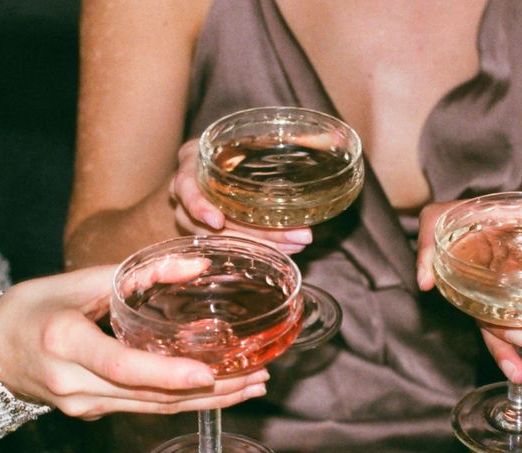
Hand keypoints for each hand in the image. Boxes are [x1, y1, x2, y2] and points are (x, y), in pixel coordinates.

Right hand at [0, 265, 268, 419]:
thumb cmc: (32, 306)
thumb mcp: (78, 280)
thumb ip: (138, 274)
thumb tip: (198, 264)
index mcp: (63, 341)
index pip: (121, 366)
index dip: (166, 374)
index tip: (207, 374)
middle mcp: (73, 383)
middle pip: (148, 397)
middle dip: (209, 392)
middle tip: (256, 377)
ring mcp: (81, 406)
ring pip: (152, 409)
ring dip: (206, 402)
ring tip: (251, 386)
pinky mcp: (91, 413)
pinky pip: (142, 409)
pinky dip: (182, 401)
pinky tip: (217, 392)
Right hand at [169, 139, 312, 254]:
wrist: (218, 162)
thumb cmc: (233, 146)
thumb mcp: (250, 135)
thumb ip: (288, 138)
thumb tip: (336, 134)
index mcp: (192, 163)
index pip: (184, 187)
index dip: (199, 206)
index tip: (218, 221)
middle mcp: (187, 194)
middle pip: (211, 223)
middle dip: (255, 233)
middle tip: (297, 236)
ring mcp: (194, 218)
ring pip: (223, 240)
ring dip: (261, 245)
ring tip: (297, 243)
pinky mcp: (210, 233)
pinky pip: (230, 247)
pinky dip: (259, 248)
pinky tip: (285, 250)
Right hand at [415, 201, 521, 381]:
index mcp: (495, 219)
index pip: (439, 221)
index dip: (427, 248)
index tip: (426, 282)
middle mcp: (485, 251)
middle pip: (462, 284)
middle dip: (491, 319)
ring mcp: (492, 284)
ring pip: (483, 317)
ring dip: (507, 344)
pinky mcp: (507, 309)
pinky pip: (502, 332)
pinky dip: (521, 351)